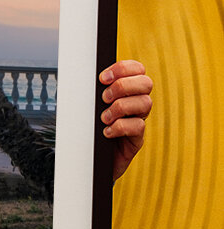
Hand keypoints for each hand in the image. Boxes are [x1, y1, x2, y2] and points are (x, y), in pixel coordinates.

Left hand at [99, 59, 152, 180]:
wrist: (90, 159)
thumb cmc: (89, 128)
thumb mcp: (91, 105)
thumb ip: (94, 90)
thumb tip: (83, 75)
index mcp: (127, 90)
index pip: (137, 69)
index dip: (123, 68)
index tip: (102, 78)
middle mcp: (136, 103)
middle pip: (146, 83)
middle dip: (122, 86)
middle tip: (104, 98)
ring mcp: (138, 120)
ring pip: (145, 103)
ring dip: (120, 107)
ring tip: (104, 118)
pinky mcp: (137, 139)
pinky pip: (138, 126)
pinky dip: (119, 127)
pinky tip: (106, 132)